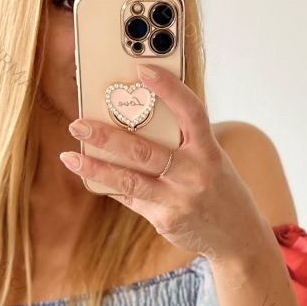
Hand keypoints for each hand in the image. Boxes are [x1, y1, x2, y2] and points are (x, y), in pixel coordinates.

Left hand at [60, 64, 260, 262]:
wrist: (237, 236)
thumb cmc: (217, 187)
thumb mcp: (209, 160)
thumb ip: (180, 144)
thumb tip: (132, 124)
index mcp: (208, 151)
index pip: (190, 112)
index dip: (168, 88)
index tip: (142, 69)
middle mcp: (194, 174)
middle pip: (144, 150)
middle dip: (106, 137)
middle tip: (78, 124)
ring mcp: (178, 200)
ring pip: (129, 180)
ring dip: (95, 167)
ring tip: (69, 157)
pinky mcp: (165, 220)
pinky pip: (132, 198)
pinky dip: (111, 186)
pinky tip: (92, 177)